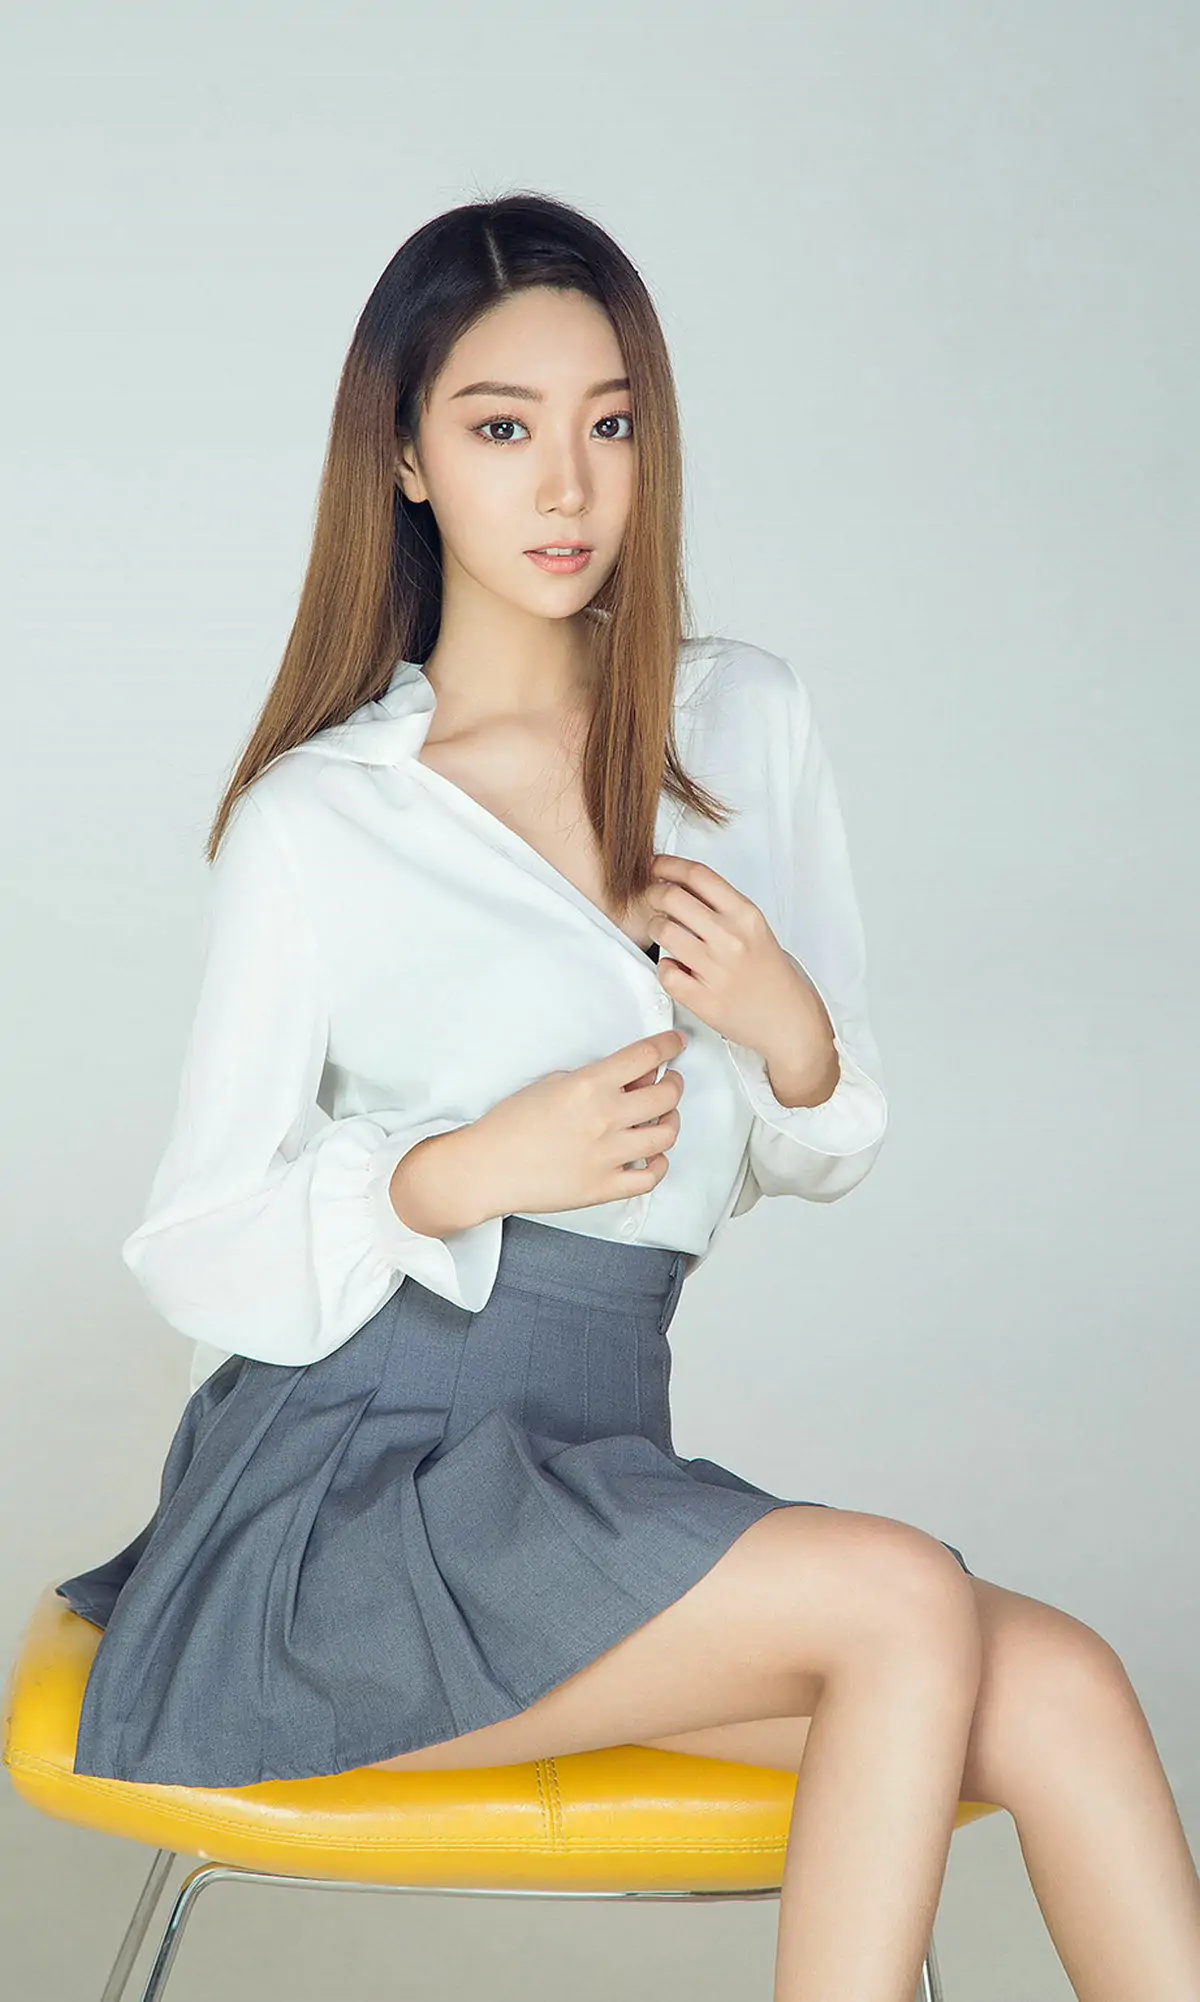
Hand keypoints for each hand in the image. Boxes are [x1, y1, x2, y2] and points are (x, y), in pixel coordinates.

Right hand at [461, 1028, 688, 1222]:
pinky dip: (658, 1164)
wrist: (487, 1168)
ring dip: (670, 1121)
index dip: (668, 1045)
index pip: (645, 1056)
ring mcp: (608, 1156)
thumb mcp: (551, 1083)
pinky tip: (652, 1156)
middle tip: (669, 1081)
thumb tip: (628, 1080)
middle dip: (673, 1083)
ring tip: (662, 1118)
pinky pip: (650, 1177)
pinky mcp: (604, 1187)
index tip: (675, 1043)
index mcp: (589, 1086)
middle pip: (666, 1095)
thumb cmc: (510, 1125)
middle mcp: (604, 1118)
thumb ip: (593, 1080)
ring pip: (666, 1135)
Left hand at [647, 854, 837, 1101]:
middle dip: (654, 895)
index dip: (669, 865)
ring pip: (663, 932)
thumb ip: (722, 908)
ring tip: (664, 935)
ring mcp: (716, 970)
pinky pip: (665, 972)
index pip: (698, 875)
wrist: (789, 1021)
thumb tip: (679, 885)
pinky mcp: (704, 1000)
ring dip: (655, 929)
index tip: (655, 866)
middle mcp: (731, 939)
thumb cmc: (771, 976)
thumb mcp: (756, 930)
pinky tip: (676, 968)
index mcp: (746, 916)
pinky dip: (664, 967)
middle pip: (672, 898)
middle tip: (652, 900)